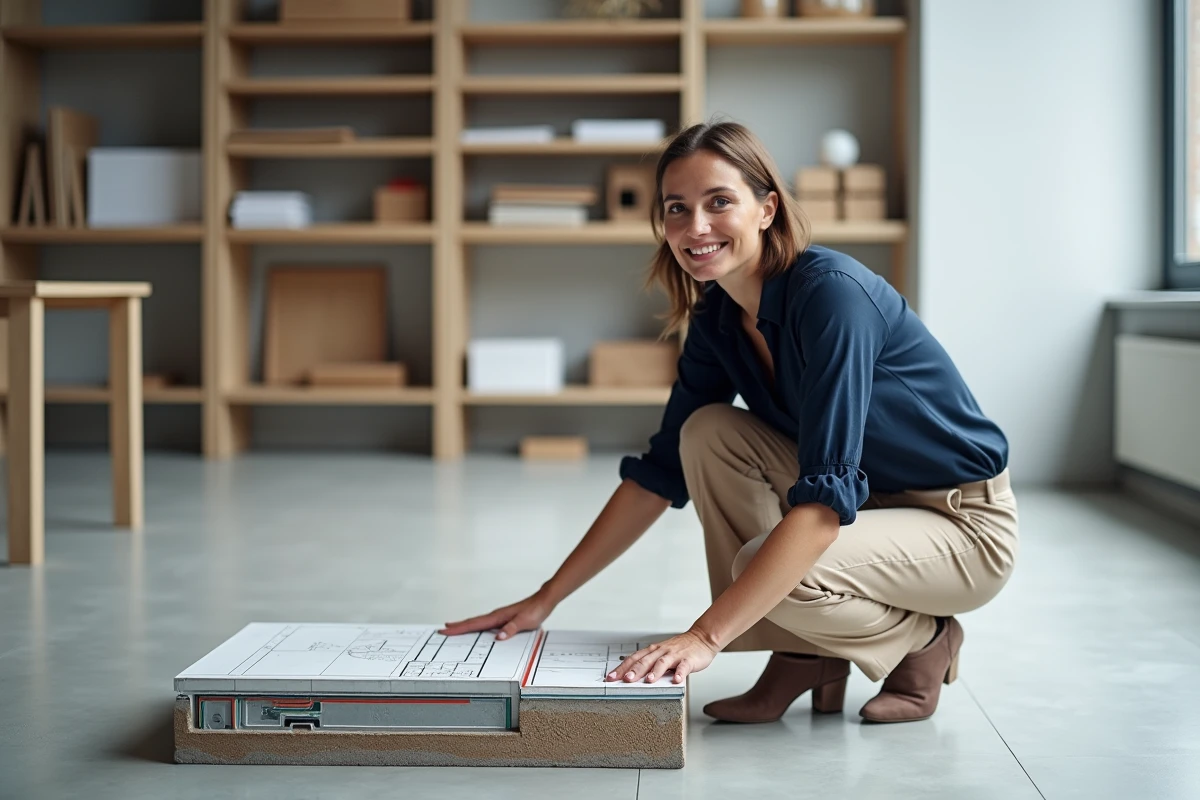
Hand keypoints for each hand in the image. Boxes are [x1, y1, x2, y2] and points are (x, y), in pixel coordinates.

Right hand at [439, 589, 554, 640]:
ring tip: (453, 629)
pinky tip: (476, 629)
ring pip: (477, 622)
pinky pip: (485, 624)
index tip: (445, 629)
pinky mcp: (503, 618)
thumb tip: (498, 637)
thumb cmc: (535, 610)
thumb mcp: (525, 622)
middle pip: (472, 622)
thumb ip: (512, 628)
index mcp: (497, 617)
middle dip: (457, 627)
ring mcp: (499, 616)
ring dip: (464, 626)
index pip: (474, 624)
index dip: (459, 628)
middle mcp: (495, 615)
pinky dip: (476, 626)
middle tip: (442, 630)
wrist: (543, 601)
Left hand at [604, 629, 717, 684]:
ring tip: (648, 681)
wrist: (701, 638)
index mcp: (653, 651)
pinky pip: (684, 667)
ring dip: (655, 671)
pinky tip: (677, 680)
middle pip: (645, 660)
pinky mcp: (688, 659)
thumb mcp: (661, 655)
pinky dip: (680, 674)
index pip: (633, 659)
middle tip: (625, 680)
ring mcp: (675, 655)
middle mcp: (661, 651)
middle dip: (634, 670)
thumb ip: (649, 665)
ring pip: (662, 662)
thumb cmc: (680, 649)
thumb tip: (632, 677)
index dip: (621, 668)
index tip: (611, 677)